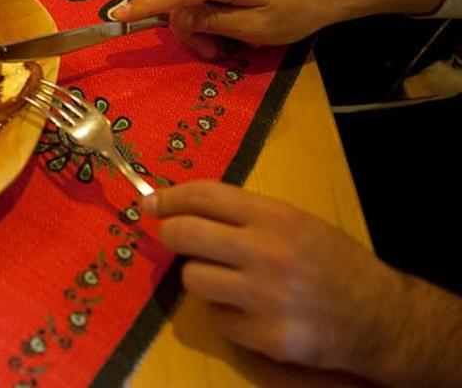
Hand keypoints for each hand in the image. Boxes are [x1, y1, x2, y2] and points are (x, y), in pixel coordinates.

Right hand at [113, 0, 338, 57]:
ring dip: (198, 25)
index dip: (145, 5)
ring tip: (223, 46)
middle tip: (213, 55)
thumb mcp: (256, 26)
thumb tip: (177, 19)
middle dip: (188, 30)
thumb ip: (213, 22)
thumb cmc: (295, 10)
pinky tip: (225, 27)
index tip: (118, 16)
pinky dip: (206, 13)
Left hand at [144, 181, 400, 377]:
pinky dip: (226, 312)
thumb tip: (180, 207)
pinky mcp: (265, 337)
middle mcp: (267, 253)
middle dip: (170, 234)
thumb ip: (244, 215)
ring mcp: (265, 298)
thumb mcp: (296, 222)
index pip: (205, 196)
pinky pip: (218, 318)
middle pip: (185, 235)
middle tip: (174, 237)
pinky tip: (251, 309)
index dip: (171, 197)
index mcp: (276, 217)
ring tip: (226, 278)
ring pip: (192, 279)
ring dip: (200, 276)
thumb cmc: (333, 261)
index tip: (152, 203)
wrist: (381, 318)